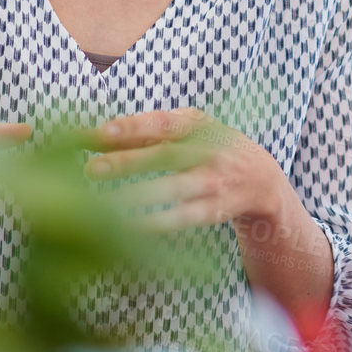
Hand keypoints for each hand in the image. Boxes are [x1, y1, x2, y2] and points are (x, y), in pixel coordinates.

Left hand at [83, 108, 290, 233]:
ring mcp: (213, 181)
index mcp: (198, 124)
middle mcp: (209, 150)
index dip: (134, 127)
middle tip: (91, 169)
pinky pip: (183, 217)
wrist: (261, 178)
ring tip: (103, 206)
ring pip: (173, 188)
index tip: (102, 133)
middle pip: (165, 154)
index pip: (163, 123)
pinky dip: (156, 223)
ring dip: (138, 197)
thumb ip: (145, 131)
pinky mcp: (215, 210)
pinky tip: (129, 229)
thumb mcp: (187, 130)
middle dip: (128, 161)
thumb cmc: (207, 148)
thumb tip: (90, 135)